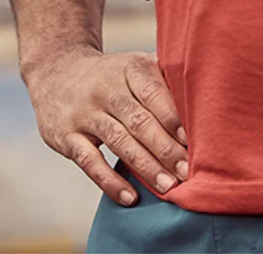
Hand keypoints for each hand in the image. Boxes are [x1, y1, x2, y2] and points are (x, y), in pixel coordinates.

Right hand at [25, 47, 188, 205]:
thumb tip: (206, 99)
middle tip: (187, 171)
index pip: (155, 94)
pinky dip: (111, 181)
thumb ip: (165, 78)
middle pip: (140, 120)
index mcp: (129, 68)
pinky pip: (90, 162)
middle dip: (166, 148)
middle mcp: (106, 88)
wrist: (56, 72)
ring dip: (145, 166)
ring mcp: (85, 112)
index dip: (175, 118)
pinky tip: (131, 197)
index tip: (195, 141)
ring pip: (119, 141)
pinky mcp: (66, 136)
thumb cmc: (111, 76)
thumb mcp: (134, 65)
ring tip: (168, 187)